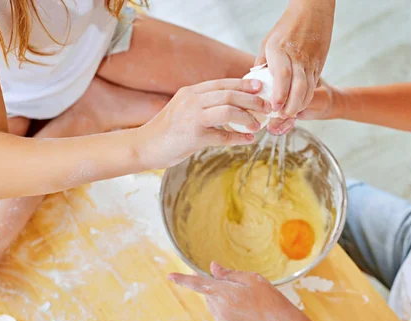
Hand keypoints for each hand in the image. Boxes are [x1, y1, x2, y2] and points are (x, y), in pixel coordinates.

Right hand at [137, 79, 270, 168]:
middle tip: (266, 107)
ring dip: (247, 117)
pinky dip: (238, 138)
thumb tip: (233, 108)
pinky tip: (248, 140)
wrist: (143, 146)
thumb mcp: (184, 111)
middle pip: (228, 94)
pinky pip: (222, 135)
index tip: (259, 87)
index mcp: (190, 92)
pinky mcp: (193, 136)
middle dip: (251, 99)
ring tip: (257, 125)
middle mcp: (191, 100)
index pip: (222, 83)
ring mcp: (191, 117)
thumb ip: (204, 106)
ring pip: (227, 110)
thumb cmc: (167, 132)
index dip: (243, 84)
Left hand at [168, 262, 307, 320]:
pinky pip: (221, 313)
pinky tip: (247, 309)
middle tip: (242, 287)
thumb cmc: (269, 297)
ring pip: (215, 303)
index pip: (199, 284)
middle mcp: (219, 308)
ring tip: (248, 299)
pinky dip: (229, 307)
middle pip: (209, 292)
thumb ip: (228, 274)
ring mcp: (223, 320)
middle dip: (219, 286)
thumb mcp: (251, 279)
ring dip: (224, 297)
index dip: (183, 279)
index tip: (170, 276)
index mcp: (224, 293)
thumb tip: (212, 268)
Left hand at [257, 0, 334, 120]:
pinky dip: (306, 97)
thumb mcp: (268, 42)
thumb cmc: (286, 26)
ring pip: (308, 88)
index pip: (282, 74)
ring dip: (300, 104)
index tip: (274, 107)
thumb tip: (254, 82)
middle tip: (282, 116)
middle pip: (297, 86)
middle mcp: (297, 56)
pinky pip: (313, 85)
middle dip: (291, 105)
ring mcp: (310, 61)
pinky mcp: (319, 64)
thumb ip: (262, 63)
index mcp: (280, 49)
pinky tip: (299, 105)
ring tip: (290, 114)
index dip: (280, 93)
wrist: (313, 12)